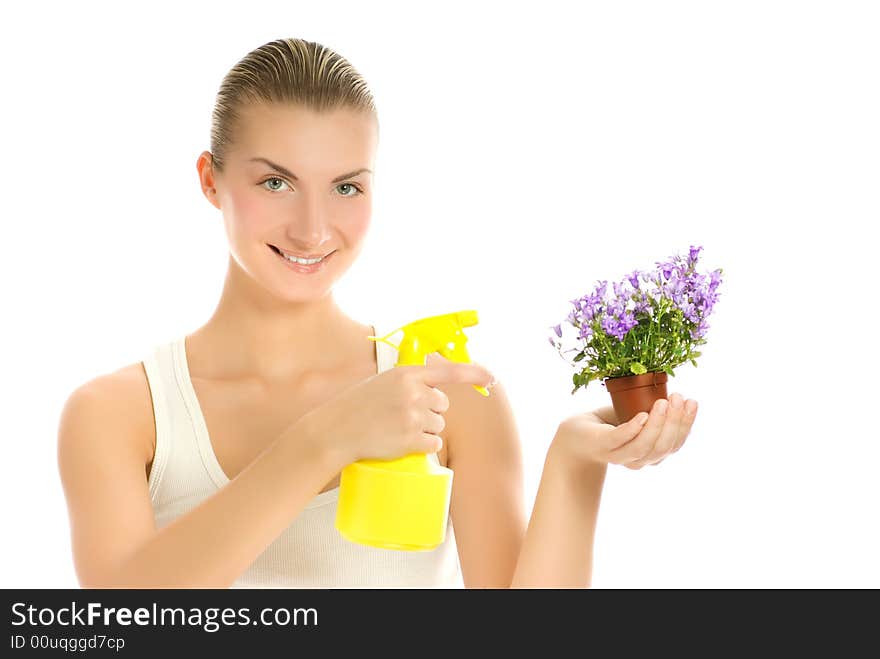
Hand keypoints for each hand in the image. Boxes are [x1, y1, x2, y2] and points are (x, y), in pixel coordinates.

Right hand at [293, 353, 495, 466]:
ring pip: (438, 426)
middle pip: (442, 404)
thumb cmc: (358, 406)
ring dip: (424, 431)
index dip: (474, 374)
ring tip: (397, 430)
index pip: (449, 370)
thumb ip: (409, 382)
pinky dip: (423, 447)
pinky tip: (402, 443)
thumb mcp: (383, 382)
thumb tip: (436, 389)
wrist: (336, 430)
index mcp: (407, 374)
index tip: (492, 378)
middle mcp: (413, 392)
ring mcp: (413, 415)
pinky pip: (434, 445)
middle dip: (430, 412)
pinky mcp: (411, 438)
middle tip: (404, 417)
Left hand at [552, 393, 697, 469]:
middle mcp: (638, 460)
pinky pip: (620, 440)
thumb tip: (681, 397)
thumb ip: (657, 413)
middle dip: (674, 421)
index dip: (686, 424)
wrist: (577, 433)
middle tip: (678, 397)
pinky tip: (642, 415)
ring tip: (663, 402)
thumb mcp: (638, 415)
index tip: (692, 401)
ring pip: (644, 446)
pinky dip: (633, 429)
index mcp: (651, 454)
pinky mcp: (602, 446)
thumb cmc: (612, 423)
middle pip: (663, 446)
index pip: (675, 443)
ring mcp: (619, 455)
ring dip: (657, 424)